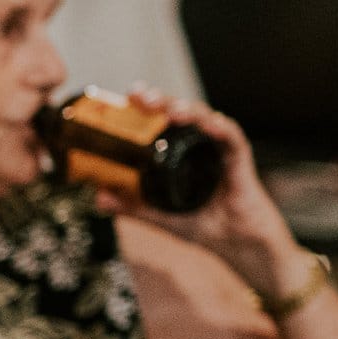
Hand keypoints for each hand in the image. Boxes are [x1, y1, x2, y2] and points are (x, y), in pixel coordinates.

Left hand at [84, 88, 308, 295]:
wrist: (234, 241)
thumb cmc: (201, 222)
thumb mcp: (158, 215)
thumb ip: (131, 206)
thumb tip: (99, 197)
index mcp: (178, 150)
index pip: (159, 120)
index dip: (143, 107)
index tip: (125, 98)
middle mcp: (197, 143)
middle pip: (178, 112)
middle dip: (159, 99)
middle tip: (139, 96)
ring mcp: (217, 147)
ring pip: (203, 118)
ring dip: (187, 109)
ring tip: (170, 110)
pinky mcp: (238, 158)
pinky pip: (231, 138)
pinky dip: (219, 128)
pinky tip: (208, 123)